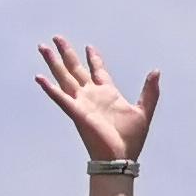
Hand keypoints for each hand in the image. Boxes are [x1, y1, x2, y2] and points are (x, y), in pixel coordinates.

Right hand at [33, 36, 159, 163]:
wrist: (121, 157)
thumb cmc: (132, 139)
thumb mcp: (144, 110)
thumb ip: (150, 91)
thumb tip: (156, 71)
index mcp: (108, 93)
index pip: (97, 70)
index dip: (93, 58)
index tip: (88, 46)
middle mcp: (92, 95)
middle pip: (75, 68)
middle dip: (66, 53)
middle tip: (57, 37)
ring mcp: (82, 102)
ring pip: (64, 77)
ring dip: (53, 62)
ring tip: (43, 47)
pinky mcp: (76, 112)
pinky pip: (60, 97)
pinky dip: (49, 88)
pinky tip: (39, 77)